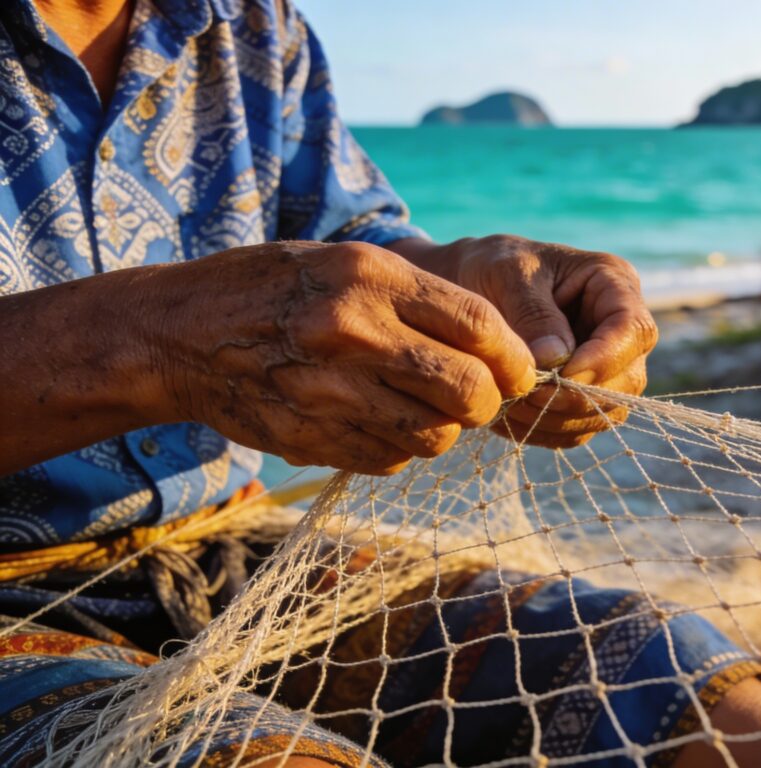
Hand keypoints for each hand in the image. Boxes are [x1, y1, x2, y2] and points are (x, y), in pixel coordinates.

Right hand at [151, 241, 535, 473]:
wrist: (180, 333)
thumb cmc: (276, 287)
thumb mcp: (348, 263)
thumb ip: (421, 300)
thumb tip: (498, 353)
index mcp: (371, 278)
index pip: (479, 327)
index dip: (515, 358)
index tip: (522, 370)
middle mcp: (353, 333)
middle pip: (468, 390)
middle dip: (489, 401)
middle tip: (480, 397)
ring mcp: (329, 392)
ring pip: (434, 435)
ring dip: (443, 428)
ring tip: (422, 406)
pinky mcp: (312, 438)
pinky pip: (389, 459)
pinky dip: (398, 447)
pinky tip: (377, 420)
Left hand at [442, 235, 656, 447]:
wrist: (464, 286)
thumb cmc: (490, 267)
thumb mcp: (506, 273)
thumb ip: (533, 313)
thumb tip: (556, 361)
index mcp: (613, 283)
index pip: (633, 330)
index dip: (603, 360)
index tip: (559, 375)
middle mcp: (619, 329)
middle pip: (628, 380)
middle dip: (576, 397)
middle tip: (525, 395)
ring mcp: (604, 367)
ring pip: (605, 412)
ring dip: (557, 418)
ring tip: (508, 404)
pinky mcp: (581, 397)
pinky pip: (577, 429)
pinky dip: (543, 430)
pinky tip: (508, 414)